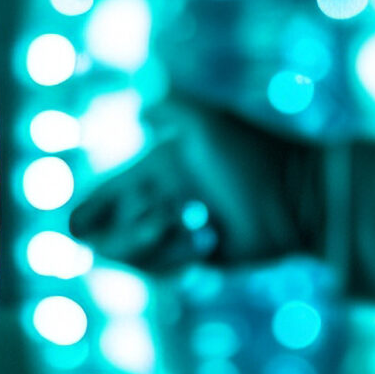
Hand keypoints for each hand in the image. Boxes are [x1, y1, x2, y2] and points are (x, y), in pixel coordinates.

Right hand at [68, 98, 322, 271]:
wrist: (297, 197)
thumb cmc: (253, 155)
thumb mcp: (208, 122)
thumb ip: (171, 105)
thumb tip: (136, 108)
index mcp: (155, 169)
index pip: (104, 195)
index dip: (86, 212)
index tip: (76, 226)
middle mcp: (161, 200)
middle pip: (110, 233)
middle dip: (125, 235)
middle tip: (160, 221)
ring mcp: (177, 231)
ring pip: (134, 256)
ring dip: (153, 247)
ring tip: (194, 228)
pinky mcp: (195, 256)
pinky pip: (164, 268)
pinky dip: (179, 257)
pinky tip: (211, 240)